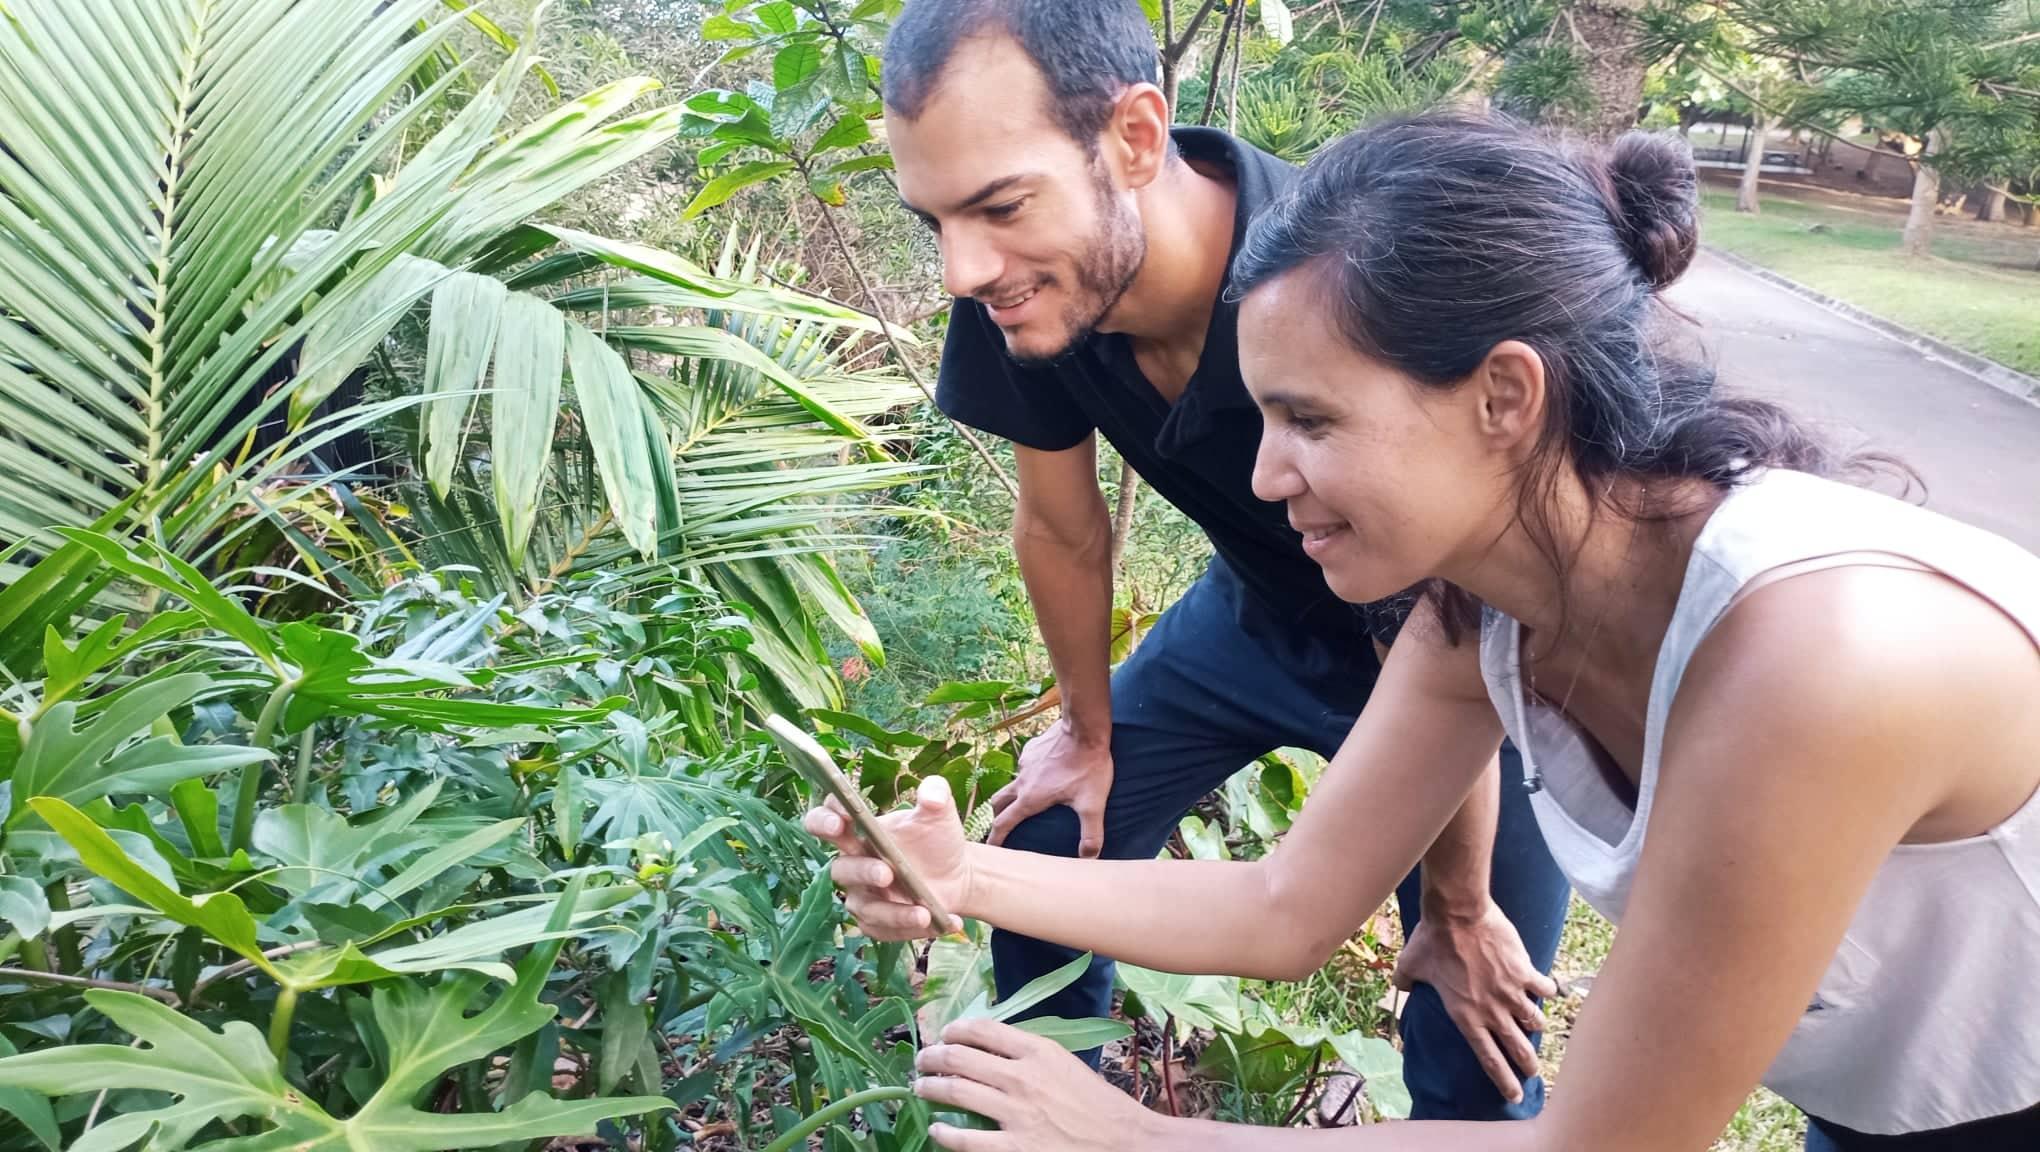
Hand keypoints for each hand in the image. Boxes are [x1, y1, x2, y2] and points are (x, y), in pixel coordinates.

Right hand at [803, 776, 970, 940]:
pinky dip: (911, 928)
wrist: (958, 875)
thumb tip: (933, 793)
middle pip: (840, 869)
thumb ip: (936, 795)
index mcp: (859, 832)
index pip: (826, 822)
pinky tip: (939, 922)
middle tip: (886, 873)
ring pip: (865, 908)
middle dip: (861, 871)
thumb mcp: (939, 814)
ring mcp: (865, 896)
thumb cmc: (937, 840)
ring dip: (893, 912)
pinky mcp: (879, 923)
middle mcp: (855, 865)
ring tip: (923, 911)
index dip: (824, 819)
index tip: (840, 817)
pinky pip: (885, 930)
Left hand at [913, 1018, 1162, 1151]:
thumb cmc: (1099, 1105)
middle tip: (922, 1060)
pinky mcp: (1014, 1149)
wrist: (1125, 1143)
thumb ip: (1032, 1055)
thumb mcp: (1067, 1064)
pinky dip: (944, 1133)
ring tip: (920, 1088)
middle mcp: (1022, 1078)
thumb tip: (993, 1049)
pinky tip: (937, 1130)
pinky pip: (965, 1140)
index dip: (955, 1029)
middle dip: (933, 1056)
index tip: (944, 1034)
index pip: (983, 1029)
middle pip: (960, 1057)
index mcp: (1039, 1051)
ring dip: (930, 1088)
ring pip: (956, 1092)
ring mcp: (1016, 1114)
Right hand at [988, 716, 1112, 855]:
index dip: (995, 839)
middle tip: (1002, 827)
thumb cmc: (1088, 766)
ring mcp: (1025, 763)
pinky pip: (1024, 766)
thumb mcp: (1093, 804)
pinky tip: (1044, 775)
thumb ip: (1091, 833)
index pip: (1003, 824)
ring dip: (1013, 795)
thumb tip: (1090, 857)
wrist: (1085, 728)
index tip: (990, 850)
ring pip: (1012, 783)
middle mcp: (1022, 781)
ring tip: (1028, 801)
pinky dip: (1028, 775)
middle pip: (998, 803)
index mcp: (1030, 798)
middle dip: (997, 817)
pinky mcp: (1032, 749)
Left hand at [1393, 899, 1558, 1102]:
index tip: (1514, 1095)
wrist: (1458, 914)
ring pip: (1534, 1020)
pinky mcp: (1525, 971)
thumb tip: (1399, 985)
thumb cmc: (1432, 940)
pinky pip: (1544, 988)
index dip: (1503, 1080)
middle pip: (1517, 1048)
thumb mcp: (1410, 965)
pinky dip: (1548, 990)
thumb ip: (1405, 981)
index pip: (1488, 1059)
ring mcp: (1511, 993)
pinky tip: (1548, 989)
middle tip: (1533, 1073)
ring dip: (1536, 1025)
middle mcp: (1492, 1011)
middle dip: (1528, 1065)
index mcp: (1465, 1017)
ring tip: (1537, 1026)